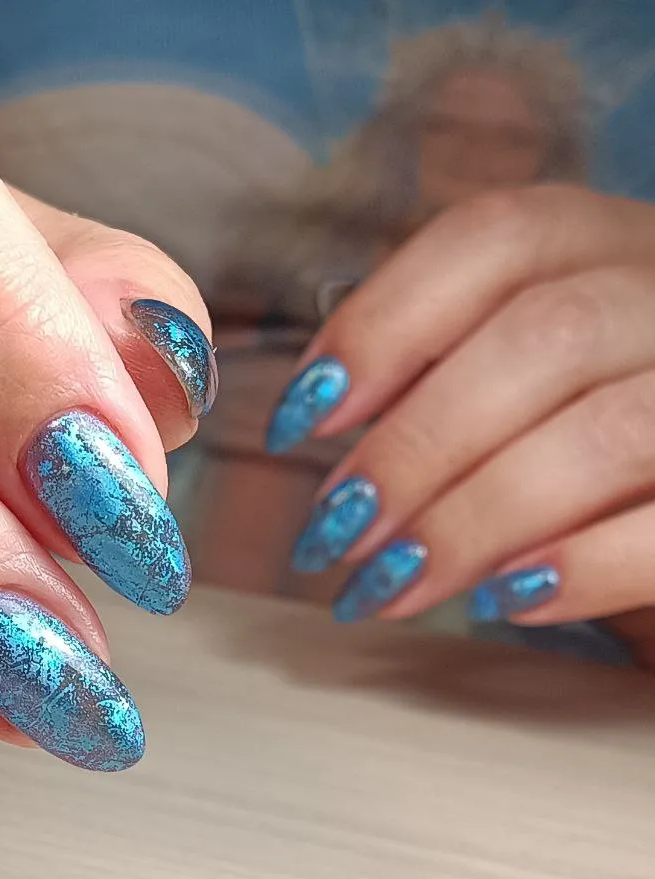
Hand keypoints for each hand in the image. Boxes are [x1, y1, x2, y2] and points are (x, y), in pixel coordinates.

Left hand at [264, 184, 654, 641]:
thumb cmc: (592, 461)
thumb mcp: (525, 392)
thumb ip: (448, 379)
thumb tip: (318, 415)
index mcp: (614, 249)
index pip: (494, 239)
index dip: (379, 323)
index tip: (300, 419)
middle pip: (544, 336)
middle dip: (415, 446)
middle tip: (337, 534)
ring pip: (608, 430)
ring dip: (473, 518)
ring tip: (391, 584)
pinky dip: (580, 569)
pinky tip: (506, 602)